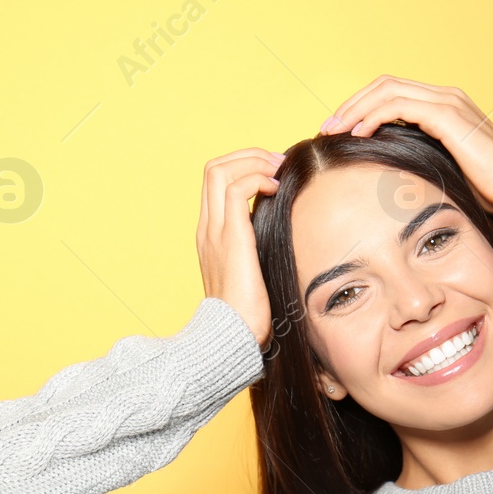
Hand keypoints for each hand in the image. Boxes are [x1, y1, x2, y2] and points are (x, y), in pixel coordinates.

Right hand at [197, 147, 281, 348]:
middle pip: (213, 167)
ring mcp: (215, 231)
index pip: (215, 181)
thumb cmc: (247, 313)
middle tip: (277, 164)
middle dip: (248, 156)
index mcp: (210, 234)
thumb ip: (259, 250)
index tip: (272, 173)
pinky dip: (256, 178)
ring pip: (221, 170)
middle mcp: (207, 228)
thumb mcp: (254, 273)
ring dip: (253, 161)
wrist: (231, 337)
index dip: (243, 166)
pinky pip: (236, 188)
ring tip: (277, 171)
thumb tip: (285, 236)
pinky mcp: (230, 238)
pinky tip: (276, 189)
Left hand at [320, 76, 492, 215]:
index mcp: (444, 106)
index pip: (392, 93)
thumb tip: (385, 172)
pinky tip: (356, 135)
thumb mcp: (445, 171)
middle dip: (351, 104)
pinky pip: (398, 106)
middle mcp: (445, 96)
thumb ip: (420, 160)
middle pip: (384, 85)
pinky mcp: (448, 115)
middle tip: (326, 128)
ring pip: (387, 90)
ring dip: (355, 108)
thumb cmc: (491, 189)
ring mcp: (447, 102)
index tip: (338, 131)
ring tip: (334, 130)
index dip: (361, 107)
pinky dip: (372, 116)